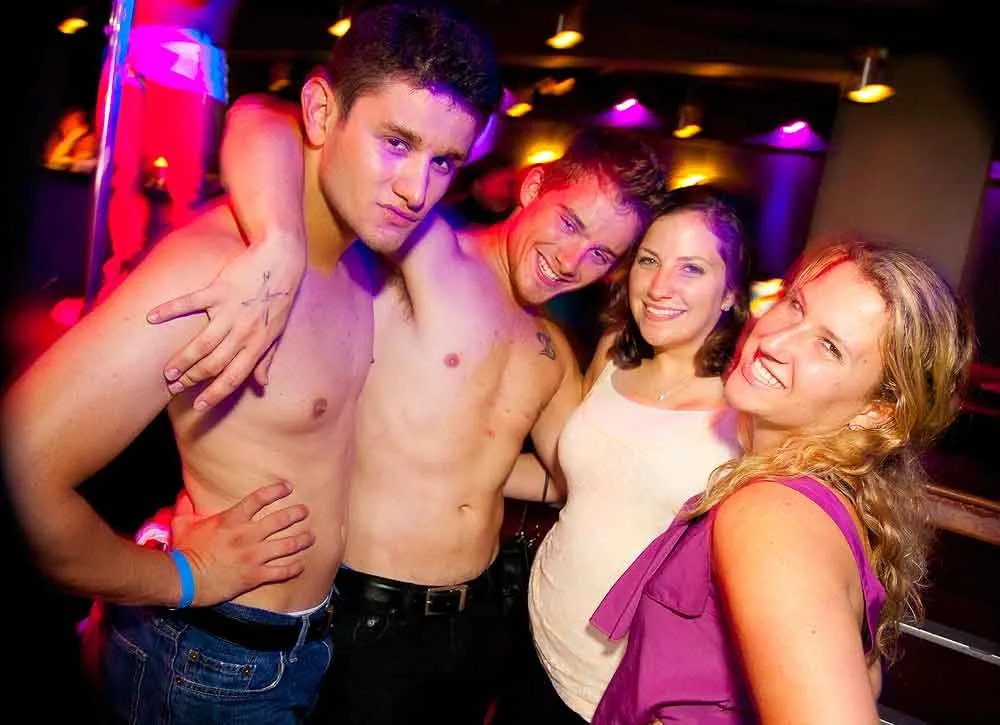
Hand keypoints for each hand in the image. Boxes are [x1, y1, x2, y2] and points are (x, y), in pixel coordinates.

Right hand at [147, 235, 305, 409]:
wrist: (282, 259)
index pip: (235, 377)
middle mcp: (244, 331)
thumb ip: (266, 358)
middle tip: (173, 387)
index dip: (216, 394)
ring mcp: (231, 310)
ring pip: (202, 343)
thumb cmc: (279, 298)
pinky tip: (151, 318)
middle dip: (192, 379)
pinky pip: (190, 302)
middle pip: (214, 363)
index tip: (199, 407)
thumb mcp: (278, 332)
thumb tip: (262, 384)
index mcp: (258, 344)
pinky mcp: (219, 289)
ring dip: (182, 359)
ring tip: (166, 371)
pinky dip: (169, 310)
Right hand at [170, 481, 314, 606]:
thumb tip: (184, 494)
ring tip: (311, 537)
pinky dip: (294, 568)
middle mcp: (247, 535)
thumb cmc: (183, 552)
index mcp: (231, 520)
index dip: (276, 490)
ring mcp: (253, 556)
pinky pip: (282, 571)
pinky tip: (301, 565)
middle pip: (280, 520)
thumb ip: (186, 506)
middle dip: (297, 514)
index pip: (259, 499)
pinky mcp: (255, 576)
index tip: (288, 487)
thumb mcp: (182, 524)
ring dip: (302, 540)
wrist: (184, 580)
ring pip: (287, 546)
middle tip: (305, 511)